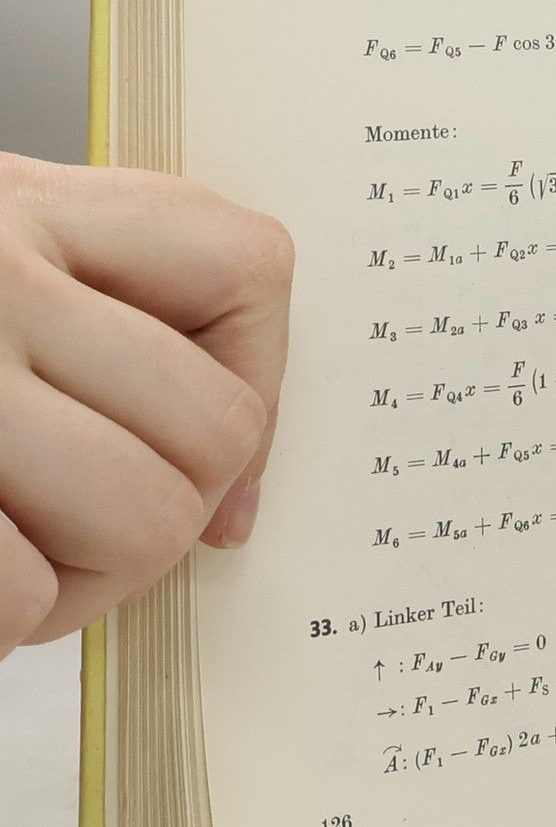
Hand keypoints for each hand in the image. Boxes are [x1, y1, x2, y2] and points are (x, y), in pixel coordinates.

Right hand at [0, 155, 292, 658]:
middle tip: (78, 531)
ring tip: (15, 556)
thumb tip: (238, 501)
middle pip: (216, 427)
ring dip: (87, 579)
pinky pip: (26, 593)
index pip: (247, 264)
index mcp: (23, 206)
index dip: (259, 380)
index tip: (219, 458)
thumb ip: (96, 323)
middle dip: (170, 511)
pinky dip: (9, 620)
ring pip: (149, 520)